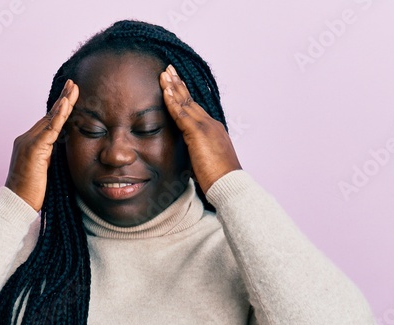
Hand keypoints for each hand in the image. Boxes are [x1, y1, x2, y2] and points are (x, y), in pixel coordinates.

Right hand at [4, 79, 78, 211]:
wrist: (17, 203)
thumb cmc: (31, 192)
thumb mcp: (44, 170)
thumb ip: (51, 156)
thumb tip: (62, 149)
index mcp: (30, 143)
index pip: (48, 123)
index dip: (60, 109)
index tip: (70, 96)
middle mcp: (26, 139)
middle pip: (49, 116)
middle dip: (62, 99)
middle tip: (73, 84)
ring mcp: (28, 142)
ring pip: (49, 119)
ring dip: (63, 102)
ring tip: (73, 88)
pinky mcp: (33, 149)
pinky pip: (49, 129)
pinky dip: (59, 116)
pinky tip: (66, 104)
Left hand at [159, 63, 241, 194]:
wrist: (229, 185)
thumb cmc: (218, 181)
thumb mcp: (205, 164)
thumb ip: (197, 156)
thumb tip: (191, 160)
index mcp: (213, 131)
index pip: (195, 110)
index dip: (184, 96)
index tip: (176, 85)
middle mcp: (210, 124)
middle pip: (190, 101)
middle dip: (178, 84)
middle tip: (169, 70)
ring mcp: (205, 127)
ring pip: (185, 103)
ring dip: (173, 87)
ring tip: (164, 73)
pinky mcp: (198, 133)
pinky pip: (181, 113)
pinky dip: (172, 100)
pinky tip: (166, 90)